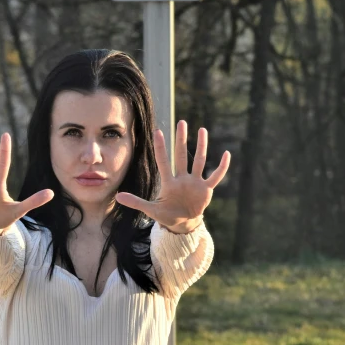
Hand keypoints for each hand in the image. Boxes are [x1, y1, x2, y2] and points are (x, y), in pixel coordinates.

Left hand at [115, 122, 229, 232]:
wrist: (183, 223)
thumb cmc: (166, 214)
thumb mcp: (150, 210)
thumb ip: (136, 202)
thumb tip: (117, 196)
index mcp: (168, 182)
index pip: (163, 161)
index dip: (160, 147)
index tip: (157, 131)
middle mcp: (182, 178)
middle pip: (181, 155)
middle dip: (181, 139)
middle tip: (182, 122)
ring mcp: (195, 182)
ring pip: (199, 160)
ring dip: (201, 146)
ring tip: (202, 130)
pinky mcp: (206, 189)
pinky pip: (215, 176)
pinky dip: (222, 167)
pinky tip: (226, 154)